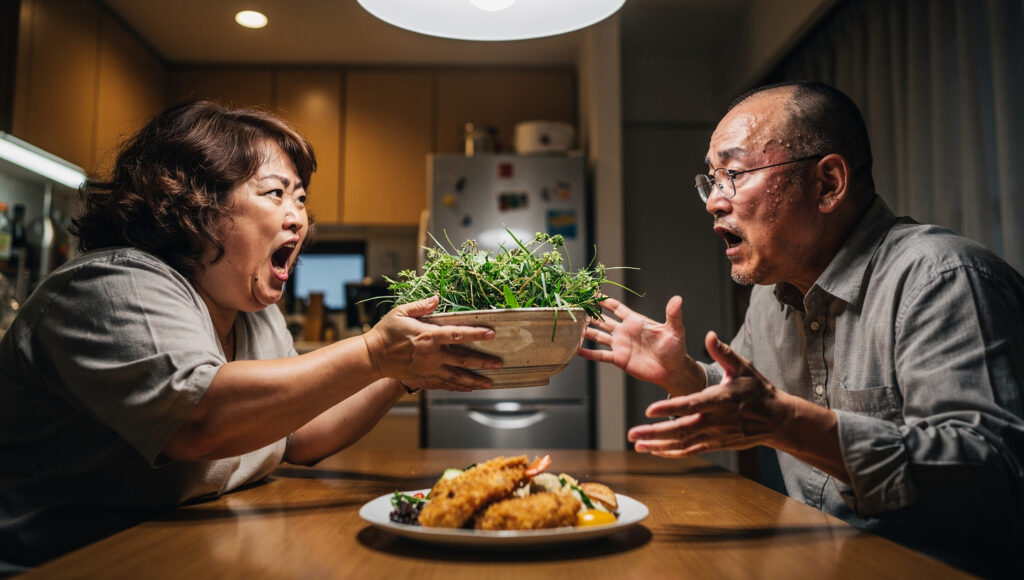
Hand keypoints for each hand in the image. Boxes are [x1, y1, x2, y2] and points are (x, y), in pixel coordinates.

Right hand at [362, 296, 500, 390]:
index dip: (476, 334)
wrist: (372, 357)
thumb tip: (437, 297)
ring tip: (490, 382)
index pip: (457, 334)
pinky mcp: (424, 378)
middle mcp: (432, 354)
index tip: (491, 334)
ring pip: (457, 376)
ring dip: (475, 380)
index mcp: (428, 336)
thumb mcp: (401, 313)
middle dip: (483, 362)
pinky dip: (459, 387)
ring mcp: (429, 368)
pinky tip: (470, 388)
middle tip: (499, 363)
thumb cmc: (386, 332)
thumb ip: (421, 306)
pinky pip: (445, 384)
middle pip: (463, 359)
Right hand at [578, 295, 702, 394]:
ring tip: (572, 326)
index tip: (592, 293)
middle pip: (603, 320)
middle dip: (590, 313)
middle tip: (576, 306)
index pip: (617, 308)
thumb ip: (673, 314)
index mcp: (636, 321)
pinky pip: (601, 355)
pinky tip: (578, 350)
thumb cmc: (675, 348)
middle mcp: (625, 332)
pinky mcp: (619, 359)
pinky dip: (590, 354)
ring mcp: (621, 345)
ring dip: (587, 331)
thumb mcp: (674, 329)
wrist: (673, 370)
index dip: (605, 301)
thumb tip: (678, 299)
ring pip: (599, 336)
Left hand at [627, 331, 795, 456]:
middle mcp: (715, 421)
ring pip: (682, 443)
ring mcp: (715, 436)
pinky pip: (689, 450)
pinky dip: (671, 452)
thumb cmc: (758, 390)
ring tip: (636, 444)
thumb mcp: (744, 368)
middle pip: (681, 429)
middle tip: (632, 433)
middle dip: (654, 432)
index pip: (691, 405)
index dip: (669, 408)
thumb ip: (724, 353)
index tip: (648, 410)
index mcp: (720, 400)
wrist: (777, 420)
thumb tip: (709, 335)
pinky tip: (654, 450)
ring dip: (658, 444)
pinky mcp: (715, 445)